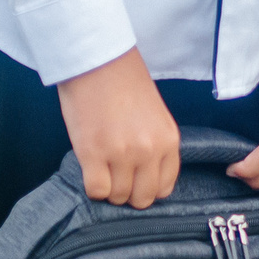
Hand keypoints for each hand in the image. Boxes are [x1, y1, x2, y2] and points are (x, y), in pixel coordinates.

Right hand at [57, 48, 181, 208]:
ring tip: (101, 164)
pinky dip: (92, 185)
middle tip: (115, 174)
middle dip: (128, 192)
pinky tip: (90, 166)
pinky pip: (97, 190)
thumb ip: (155, 146)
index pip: (164, 188)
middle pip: (142, 198)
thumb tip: (144, 177)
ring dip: (108, 186)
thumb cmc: (125, 83)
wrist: (98, 60)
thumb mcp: (155, 116)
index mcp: (169, 140)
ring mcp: (122, 153)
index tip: (135, 178)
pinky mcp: (93, 153)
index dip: (146, 187)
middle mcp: (149, 150)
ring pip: (118, 196)